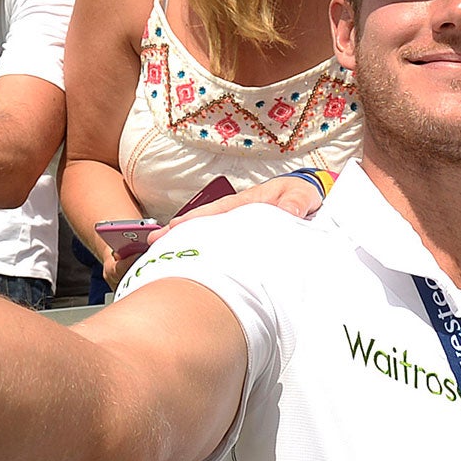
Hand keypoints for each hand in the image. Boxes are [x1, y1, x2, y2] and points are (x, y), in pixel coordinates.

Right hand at [106, 174, 328, 285]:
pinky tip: (185, 264)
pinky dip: (198, 249)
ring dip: (182, 242)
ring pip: (205, 233)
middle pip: (201, 223)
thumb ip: (295, 203)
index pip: (216, 212)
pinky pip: (215, 242)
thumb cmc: (301, 197)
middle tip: (151, 244)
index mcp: (245, 203)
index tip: (173, 228)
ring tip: (157, 254)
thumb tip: (290, 211)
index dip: (194, 221)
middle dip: (176, 232)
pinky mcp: (238, 237)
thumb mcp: (301, 196)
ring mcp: (234, 225)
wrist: (309, 198)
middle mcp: (234, 214)